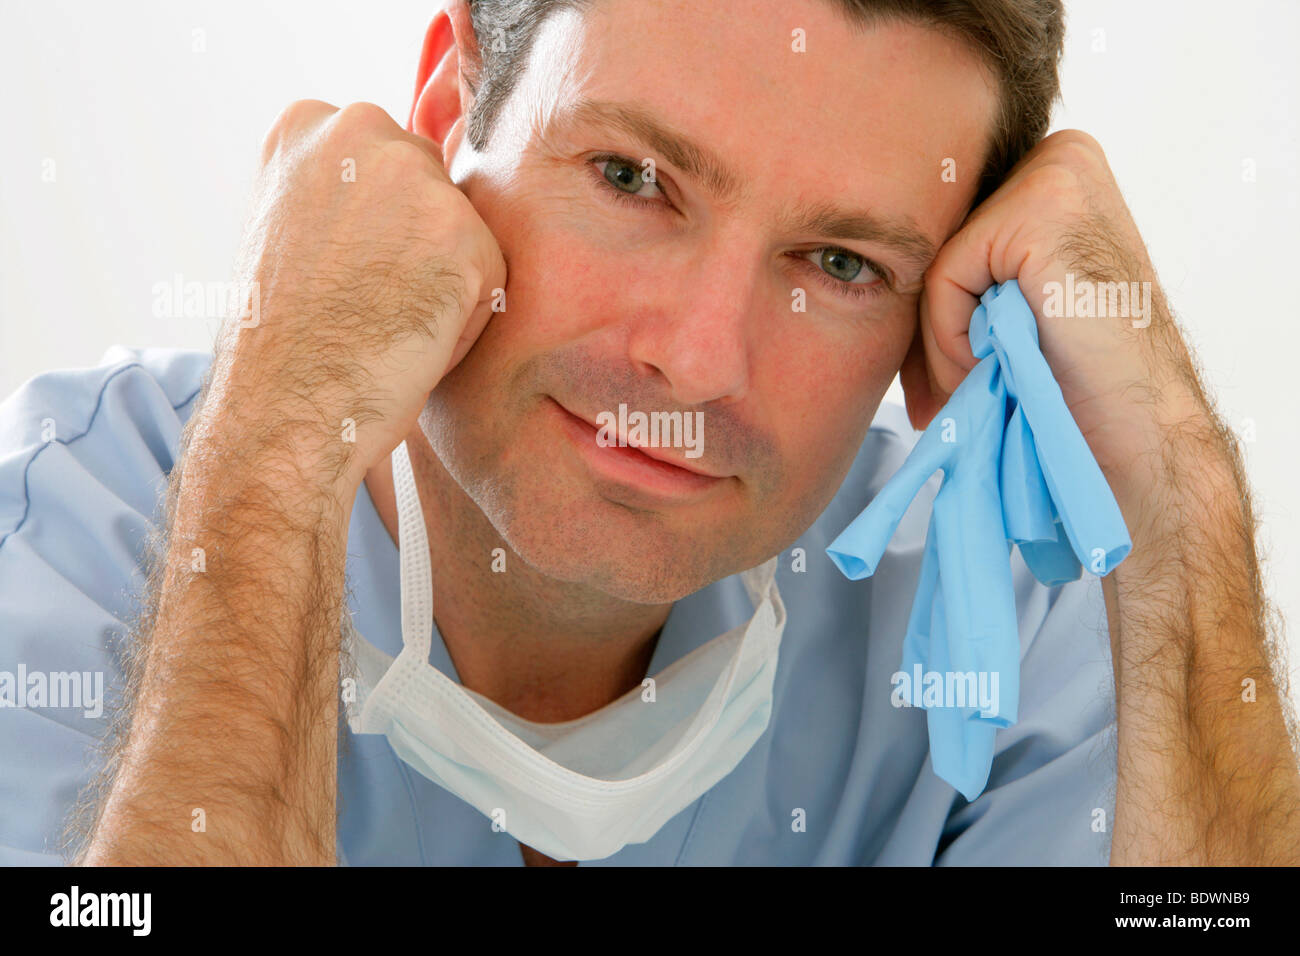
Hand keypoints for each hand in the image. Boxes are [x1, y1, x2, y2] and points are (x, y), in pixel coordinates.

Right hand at [208, 99, 506, 495]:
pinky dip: (464, 327)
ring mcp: (413, 177)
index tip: (342, 276)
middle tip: (367, 307)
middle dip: (419, 250)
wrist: (283, 407)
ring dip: (443, 287)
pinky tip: (410, 347)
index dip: (377, 231)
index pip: (390, 161)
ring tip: (384, 327)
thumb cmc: (283, 342)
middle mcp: (361, 130)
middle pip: (435, 188)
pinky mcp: (462, 232)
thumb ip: (343, 194)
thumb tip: (403, 197)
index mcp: (307, 125)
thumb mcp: (291, 229)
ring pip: (465, 236)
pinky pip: (492, 283)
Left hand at [900, 129, 1204, 527]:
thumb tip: (856, 274)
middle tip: (945, 391)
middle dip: (929, 328)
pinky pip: (944, 279)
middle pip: (935, 245)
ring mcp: (1055, 173)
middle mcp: (1058, 156)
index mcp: (1052, 171)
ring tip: (988, 377)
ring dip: (944, 341)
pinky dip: (954, 337)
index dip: (934, 313)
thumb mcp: (1002, 315)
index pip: (947, 235)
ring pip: (934, 264)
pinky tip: (999, 362)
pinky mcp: (1041, 208)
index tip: (938, 378)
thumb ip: (954, 282)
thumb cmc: (1071, 384)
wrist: (1134, 435)